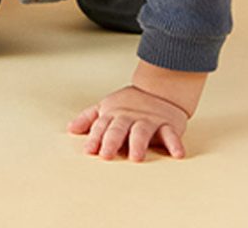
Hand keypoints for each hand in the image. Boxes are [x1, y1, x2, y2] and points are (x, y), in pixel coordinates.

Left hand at [68, 85, 188, 161]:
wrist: (159, 89)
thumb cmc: (128, 104)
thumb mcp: (106, 107)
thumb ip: (89, 119)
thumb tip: (70, 129)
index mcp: (114, 114)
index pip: (102, 127)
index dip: (95, 138)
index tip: (88, 151)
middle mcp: (130, 117)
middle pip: (119, 129)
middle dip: (111, 142)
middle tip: (106, 155)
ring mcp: (149, 120)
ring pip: (142, 132)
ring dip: (138, 144)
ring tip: (136, 158)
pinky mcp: (167, 124)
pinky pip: (171, 134)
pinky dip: (175, 144)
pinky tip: (176, 155)